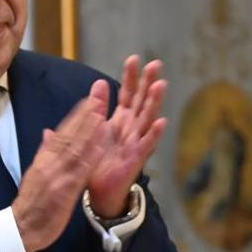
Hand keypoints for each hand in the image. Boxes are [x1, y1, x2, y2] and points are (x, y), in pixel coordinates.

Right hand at [12, 82, 112, 251]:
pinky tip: (100, 148)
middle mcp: (49, 164)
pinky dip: (89, 159)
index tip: (89, 100)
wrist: (21, 228)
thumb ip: (44, 152)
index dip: (76, 115)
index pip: (61, 132)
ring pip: (75, 150)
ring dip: (89, 132)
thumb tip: (48, 132)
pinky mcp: (64, 192)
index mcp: (43, 159)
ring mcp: (57, 177)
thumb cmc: (31, 202)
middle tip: (99, 98)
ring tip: (102, 114)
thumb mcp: (35, 173)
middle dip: (85, 116)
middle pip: (69, 135)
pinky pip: (78, 173)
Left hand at [87, 56, 168, 217]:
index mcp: (120, 121)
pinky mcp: (136, 158)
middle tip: (155, 63)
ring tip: (161, 84)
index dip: (131, 77)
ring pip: (147, 118)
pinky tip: (161, 121)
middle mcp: (131, 129)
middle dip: (148, 82)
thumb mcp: (90, 134)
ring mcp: (136, 143)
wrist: (99, 193)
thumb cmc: (97, 164)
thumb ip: (91, 113)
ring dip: (155, 101)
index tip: (134, 58)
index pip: (128, 94)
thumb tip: (96, 86)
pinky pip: (147, 144)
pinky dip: (154, 133)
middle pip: (142, 101)